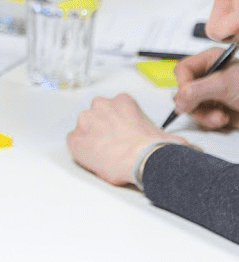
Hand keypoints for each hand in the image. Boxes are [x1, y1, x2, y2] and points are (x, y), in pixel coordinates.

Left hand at [66, 93, 186, 185]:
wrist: (144, 160)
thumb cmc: (155, 148)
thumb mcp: (167, 135)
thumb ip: (167, 135)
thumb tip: (185, 147)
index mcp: (121, 101)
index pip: (114, 108)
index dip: (120, 124)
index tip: (125, 134)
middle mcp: (100, 105)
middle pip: (97, 117)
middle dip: (104, 129)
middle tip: (115, 144)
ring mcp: (85, 121)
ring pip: (85, 129)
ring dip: (93, 139)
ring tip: (108, 154)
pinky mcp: (75, 139)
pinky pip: (75, 144)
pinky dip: (83, 152)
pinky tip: (97, 159)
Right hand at [173, 46, 238, 129]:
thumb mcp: (224, 85)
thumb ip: (195, 91)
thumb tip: (177, 102)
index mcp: (212, 62)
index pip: (183, 70)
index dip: (183, 84)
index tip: (188, 96)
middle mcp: (211, 78)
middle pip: (184, 92)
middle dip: (196, 105)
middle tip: (204, 109)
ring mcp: (214, 96)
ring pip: (193, 108)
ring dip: (205, 116)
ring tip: (221, 117)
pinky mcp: (219, 111)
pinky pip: (204, 118)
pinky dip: (213, 122)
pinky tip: (226, 120)